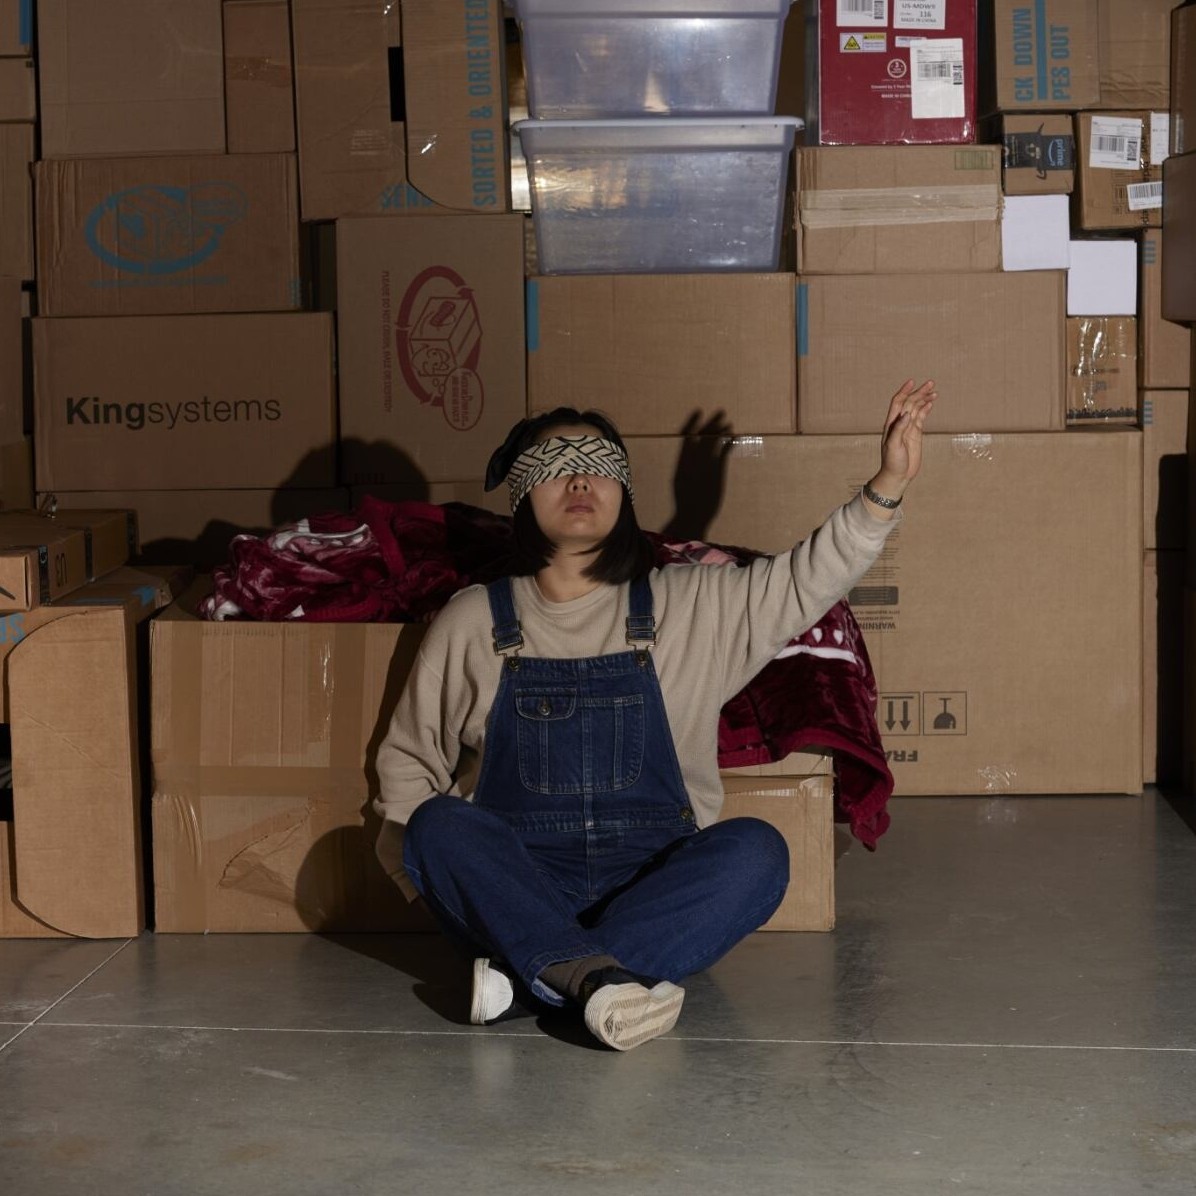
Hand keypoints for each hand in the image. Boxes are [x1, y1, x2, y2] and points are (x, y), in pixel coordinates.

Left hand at [868, 379, 936, 503]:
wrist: (897, 475)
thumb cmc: (892, 462)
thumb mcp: (893, 445)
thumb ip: (899, 429)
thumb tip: (907, 414)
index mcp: (892, 424)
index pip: (898, 402)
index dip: (904, 391)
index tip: (912, 381)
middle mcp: (900, 423)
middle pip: (910, 403)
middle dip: (919, 392)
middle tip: (931, 383)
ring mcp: (908, 428)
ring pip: (917, 409)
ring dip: (924, 399)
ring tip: (934, 391)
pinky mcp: (915, 434)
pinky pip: (921, 418)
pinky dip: (926, 409)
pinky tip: (931, 403)